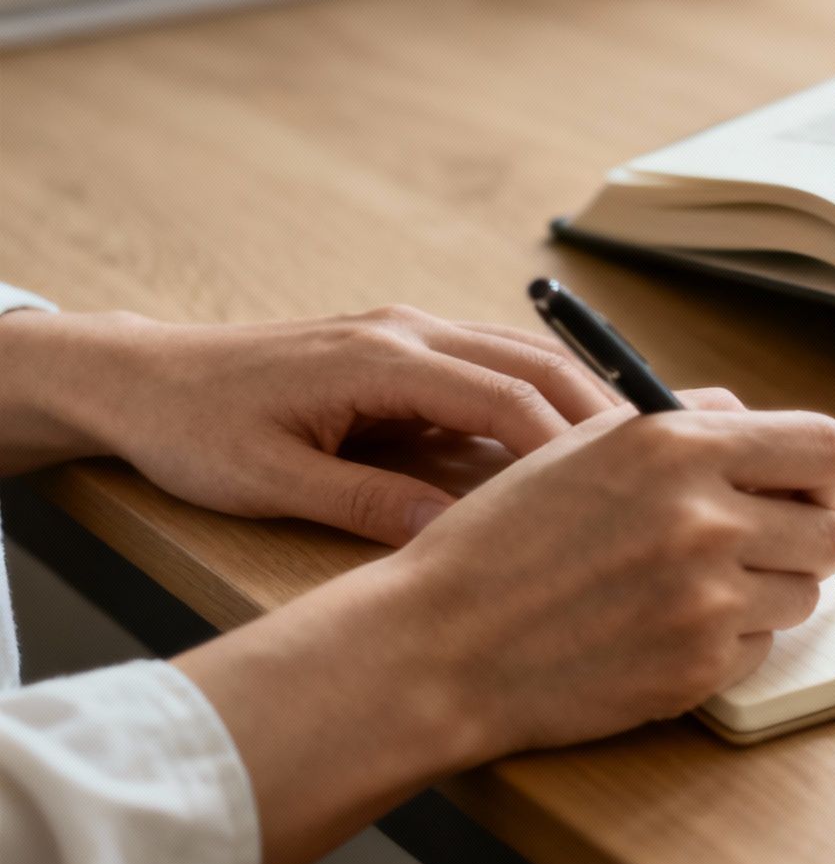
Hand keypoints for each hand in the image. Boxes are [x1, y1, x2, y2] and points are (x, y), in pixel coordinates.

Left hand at [1, 306, 622, 544]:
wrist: (142, 378)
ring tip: (639, 459)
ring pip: (526, 360)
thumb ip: (364, 502)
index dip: (567, 445)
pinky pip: (497, 370)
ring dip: (583, 404)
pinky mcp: (406, 351)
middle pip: (537, 364)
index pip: (504, 397)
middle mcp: (408, 332)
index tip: (617, 491)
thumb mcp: (269, 481)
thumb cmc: (195, 428)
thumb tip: (451, 531)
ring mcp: (411, 334)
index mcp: (381, 359)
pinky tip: (573, 448)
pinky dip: (545, 402)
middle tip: (664, 468)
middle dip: (604, 416)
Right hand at [173, 400, 834, 863]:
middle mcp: (704, 516)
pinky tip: (664, 632)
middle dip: (801, 540)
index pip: (828, 448)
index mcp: (679, 445)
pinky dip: (728, 644)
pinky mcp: (699, 667)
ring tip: (695, 591)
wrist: (441, 644)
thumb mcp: (585, 450)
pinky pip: (761, 649)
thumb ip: (683, 427)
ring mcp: (707, 598)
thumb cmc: (504, 543)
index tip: (799, 490)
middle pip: (831, 530)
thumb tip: (754, 419)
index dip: (821, 474)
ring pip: (805, 593)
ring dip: (766, 594)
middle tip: (753, 548)